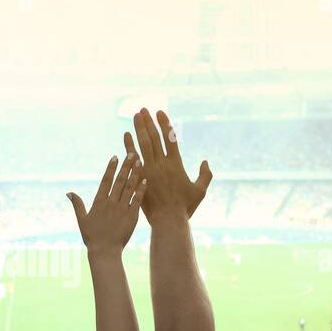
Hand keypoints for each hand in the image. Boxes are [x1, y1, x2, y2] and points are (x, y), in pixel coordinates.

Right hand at [68, 153, 146, 254]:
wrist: (105, 251)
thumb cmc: (92, 237)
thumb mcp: (81, 220)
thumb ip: (77, 204)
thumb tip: (68, 192)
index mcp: (99, 202)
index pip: (105, 181)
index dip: (111, 168)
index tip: (115, 157)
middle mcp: (111, 203)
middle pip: (120, 180)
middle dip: (126, 166)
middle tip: (132, 153)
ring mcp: (122, 209)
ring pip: (130, 187)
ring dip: (135, 173)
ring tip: (140, 162)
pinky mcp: (131, 216)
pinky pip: (137, 200)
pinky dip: (141, 189)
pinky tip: (146, 179)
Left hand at [128, 108, 210, 223]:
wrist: (169, 220)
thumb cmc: (185, 207)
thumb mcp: (200, 191)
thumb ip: (205, 175)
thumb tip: (205, 161)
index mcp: (176, 164)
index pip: (170, 138)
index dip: (165, 124)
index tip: (160, 112)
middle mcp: (162, 164)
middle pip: (154, 138)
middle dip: (148, 122)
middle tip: (143, 109)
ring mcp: (150, 170)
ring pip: (143, 144)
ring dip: (139, 128)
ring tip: (135, 116)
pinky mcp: (140, 178)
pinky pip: (133, 159)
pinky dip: (129, 146)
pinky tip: (126, 135)